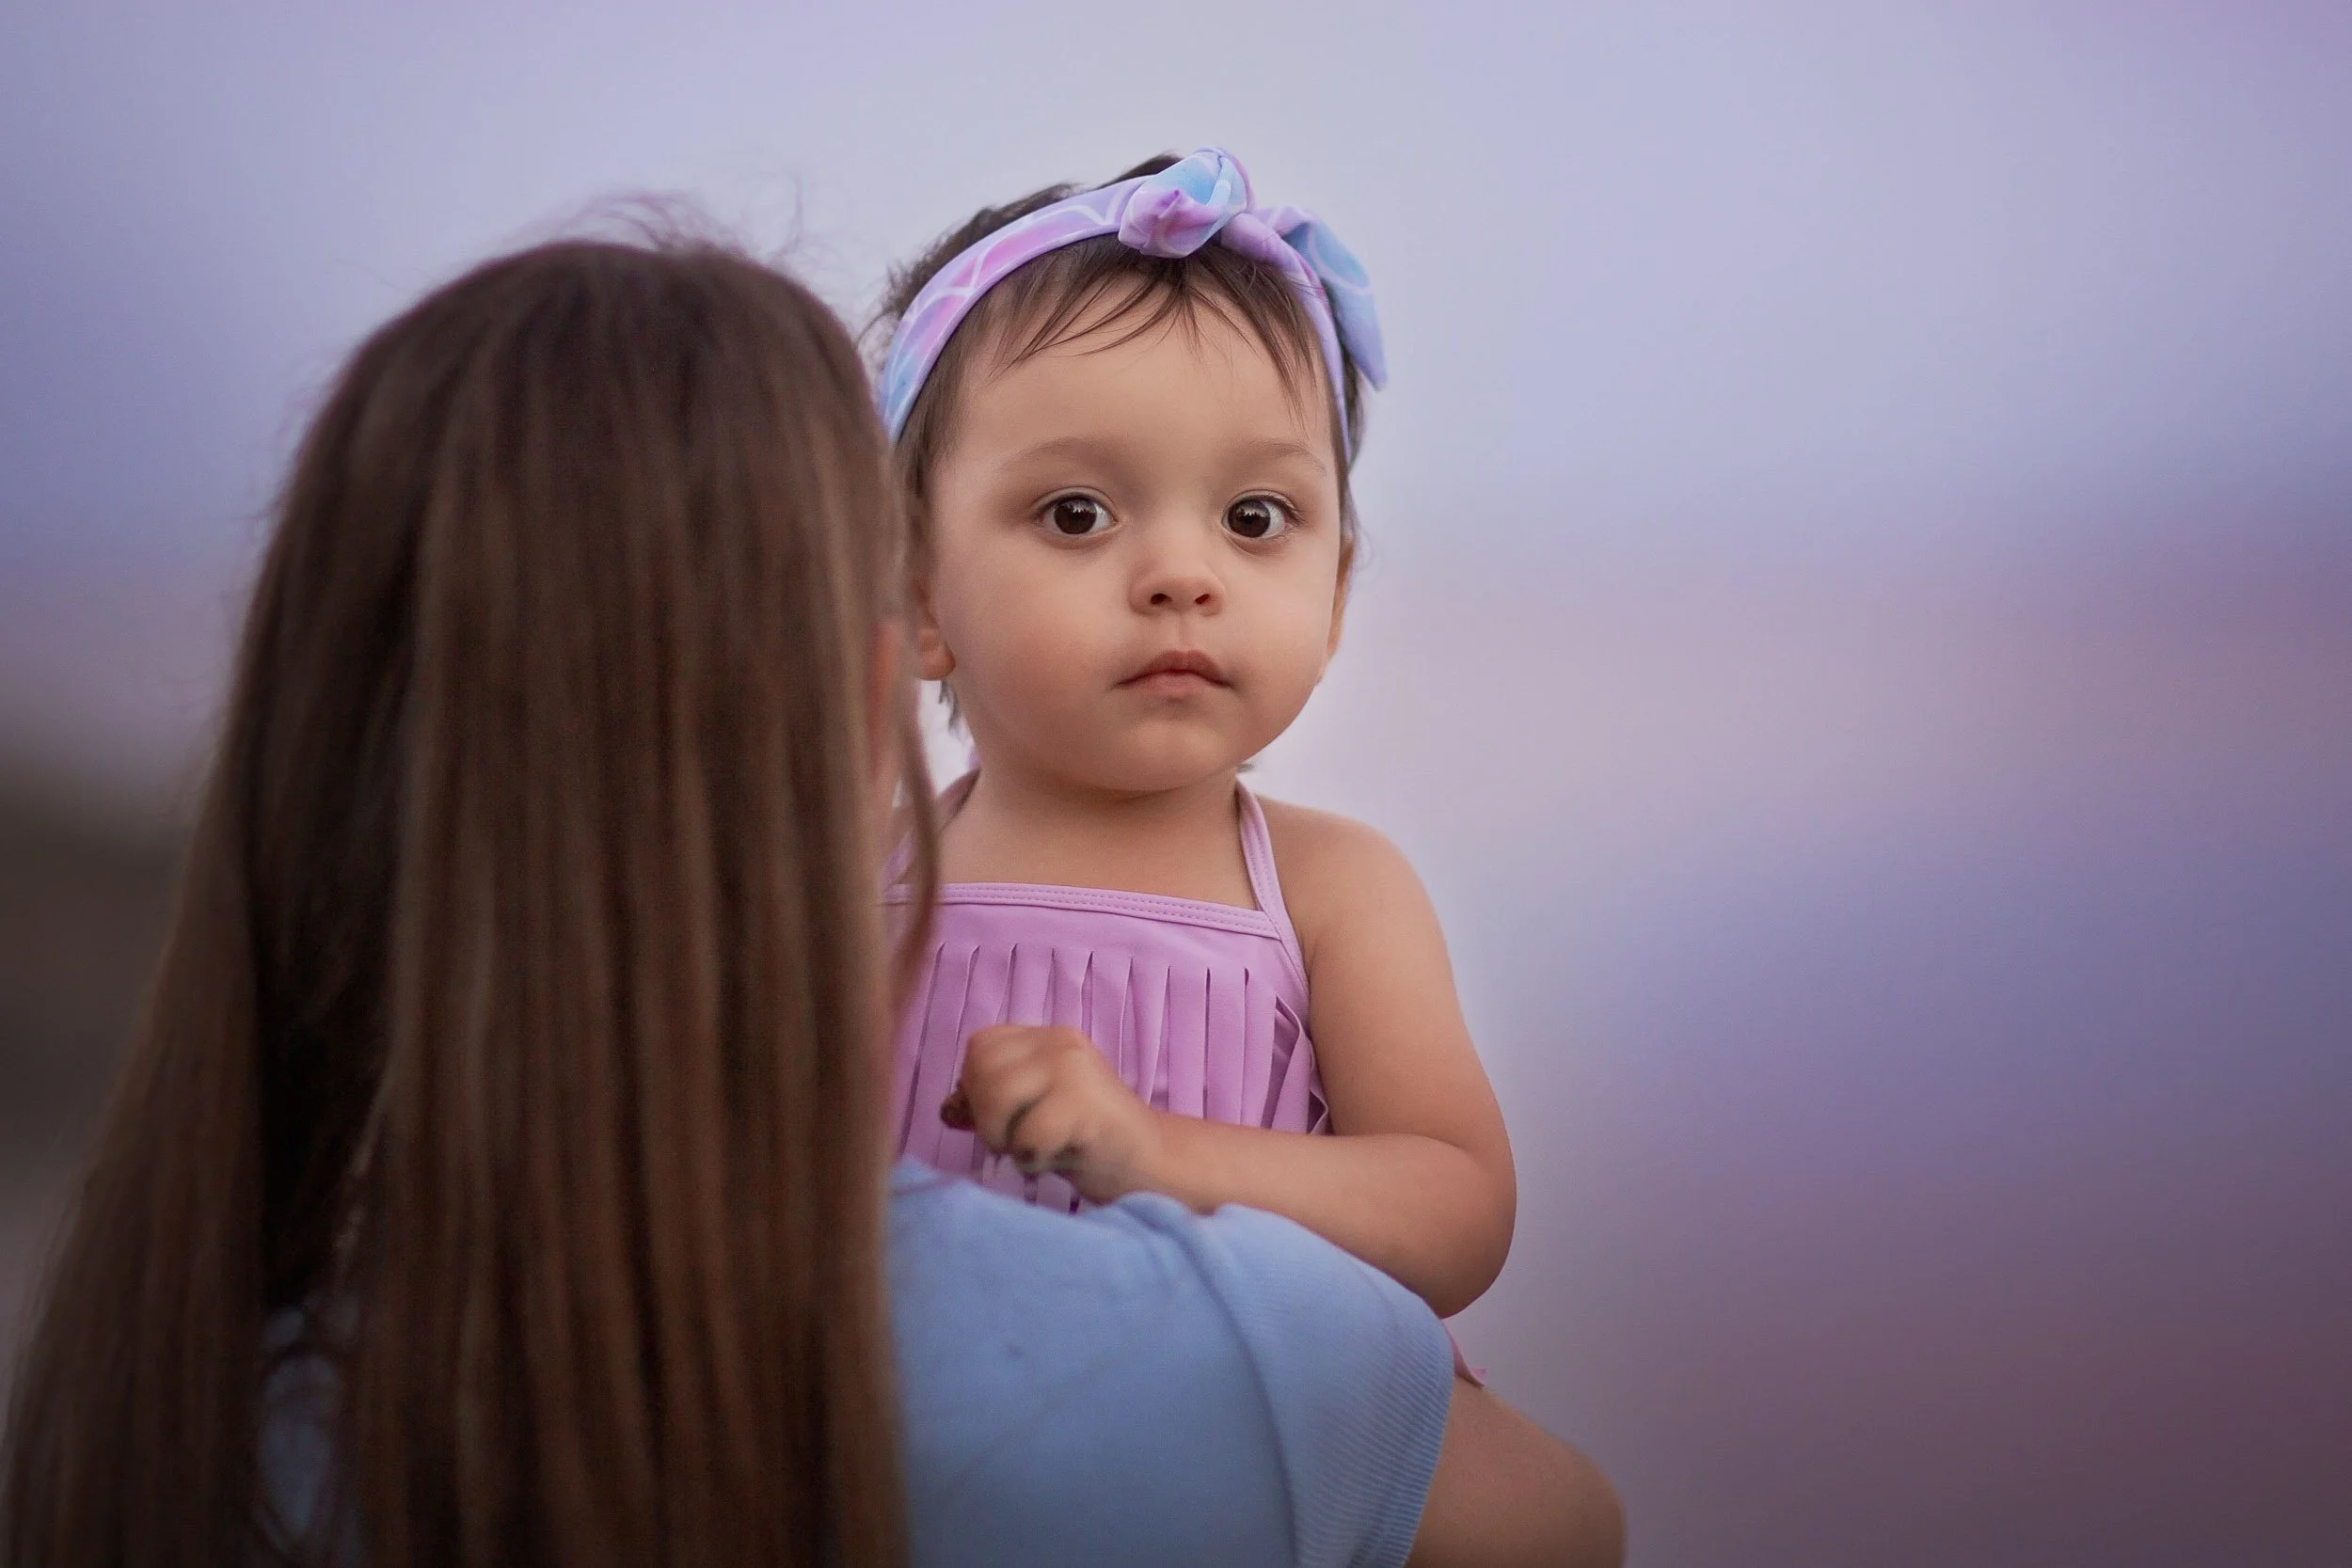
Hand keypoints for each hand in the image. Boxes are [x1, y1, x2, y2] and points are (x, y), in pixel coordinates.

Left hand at [938, 1024, 1163, 1202]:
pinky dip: (1033, 1159)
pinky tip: (1059, 1160)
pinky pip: (1028, 1135)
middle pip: (981, 1070)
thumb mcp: (1033, 1113)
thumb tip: (948, 1109)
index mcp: (1047, 1038)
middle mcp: (1060, 1043)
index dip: (976, 1087)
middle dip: (987, 1118)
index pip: (981, 1046)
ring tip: (1036, 1150)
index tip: (1003, 1119)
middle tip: (1019, 1142)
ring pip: (997, 1097)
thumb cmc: (1087, 1142)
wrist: (1152, 1163)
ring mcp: (1075, 1070)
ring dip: (1006, 1138)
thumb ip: (993, 1104)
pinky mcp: (1087, 1105)